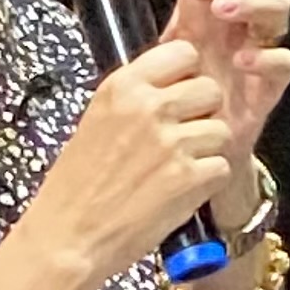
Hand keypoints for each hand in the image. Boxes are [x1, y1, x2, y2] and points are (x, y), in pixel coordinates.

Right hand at [28, 31, 237, 289]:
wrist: (68, 236)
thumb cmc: (75, 186)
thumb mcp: (96, 120)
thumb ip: (135, 98)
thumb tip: (171, 85)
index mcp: (123, 86)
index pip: (183, 52)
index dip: (188, 75)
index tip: (180, 93)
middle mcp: (149, 108)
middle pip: (210, 89)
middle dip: (203, 113)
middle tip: (182, 137)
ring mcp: (172, 142)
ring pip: (222, 129)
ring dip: (207, 150)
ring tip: (178, 169)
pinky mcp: (189, 178)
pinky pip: (222, 166)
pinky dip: (208, 182)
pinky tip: (181, 191)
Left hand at [160, 0, 289, 235]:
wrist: (184, 164)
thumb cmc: (169, 110)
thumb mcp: (153, 66)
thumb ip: (149, 27)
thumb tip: (110, 1)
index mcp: (202, 13)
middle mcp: (234, 27)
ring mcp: (255, 53)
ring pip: (276, 8)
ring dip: (251, 2)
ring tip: (222, 10)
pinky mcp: (267, 89)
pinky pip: (282, 63)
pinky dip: (266, 57)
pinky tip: (242, 61)